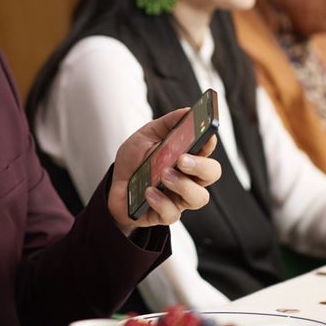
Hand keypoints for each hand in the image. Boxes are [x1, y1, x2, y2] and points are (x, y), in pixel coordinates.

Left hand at [108, 108, 220, 235]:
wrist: (113, 185)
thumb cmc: (135, 160)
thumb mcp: (147, 135)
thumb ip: (168, 123)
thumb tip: (188, 111)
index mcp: (188, 156)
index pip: (207, 148)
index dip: (209, 141)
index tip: (205, 134)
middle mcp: (189, 177)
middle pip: (212, 173)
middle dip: (201, 166)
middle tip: (182, 159)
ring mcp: (179, 198)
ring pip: (199, 197)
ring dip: (183, 185)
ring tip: (164, 174)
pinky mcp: (164, 214)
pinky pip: (172, 213)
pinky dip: (160, 202)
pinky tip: (148, 192)